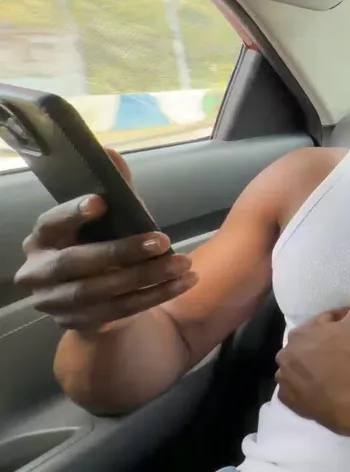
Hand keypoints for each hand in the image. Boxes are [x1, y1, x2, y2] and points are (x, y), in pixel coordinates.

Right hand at [12, 148, 196, 331]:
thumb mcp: (105, 220)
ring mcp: (55, 302)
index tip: (100, 201)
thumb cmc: (98, 244)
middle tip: (164, 239)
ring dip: (148, 277)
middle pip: (77, 262)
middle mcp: (39, 272)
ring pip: (102, 291)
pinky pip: (119, 310)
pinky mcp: (77, 323)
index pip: (50, 223)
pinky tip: (185, 281)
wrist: (91, 298)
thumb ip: (112, 190)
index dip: (72, 213)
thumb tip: (109, 153)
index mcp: (42, 238)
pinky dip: (155, 295)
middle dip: (122, 251)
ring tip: (184, 263)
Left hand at [275, 273, 349, 432]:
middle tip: (344, 351)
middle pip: (308, 344)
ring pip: (299, 366)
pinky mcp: (287, 400)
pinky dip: (304, 387)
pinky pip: (295, 389)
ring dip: (311, 366)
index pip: (324, 321)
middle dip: (323, 345)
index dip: (341, 323)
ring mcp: (285, 378)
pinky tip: (321, 388)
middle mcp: (286, 353)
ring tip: (333, 371)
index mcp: (300, 332)